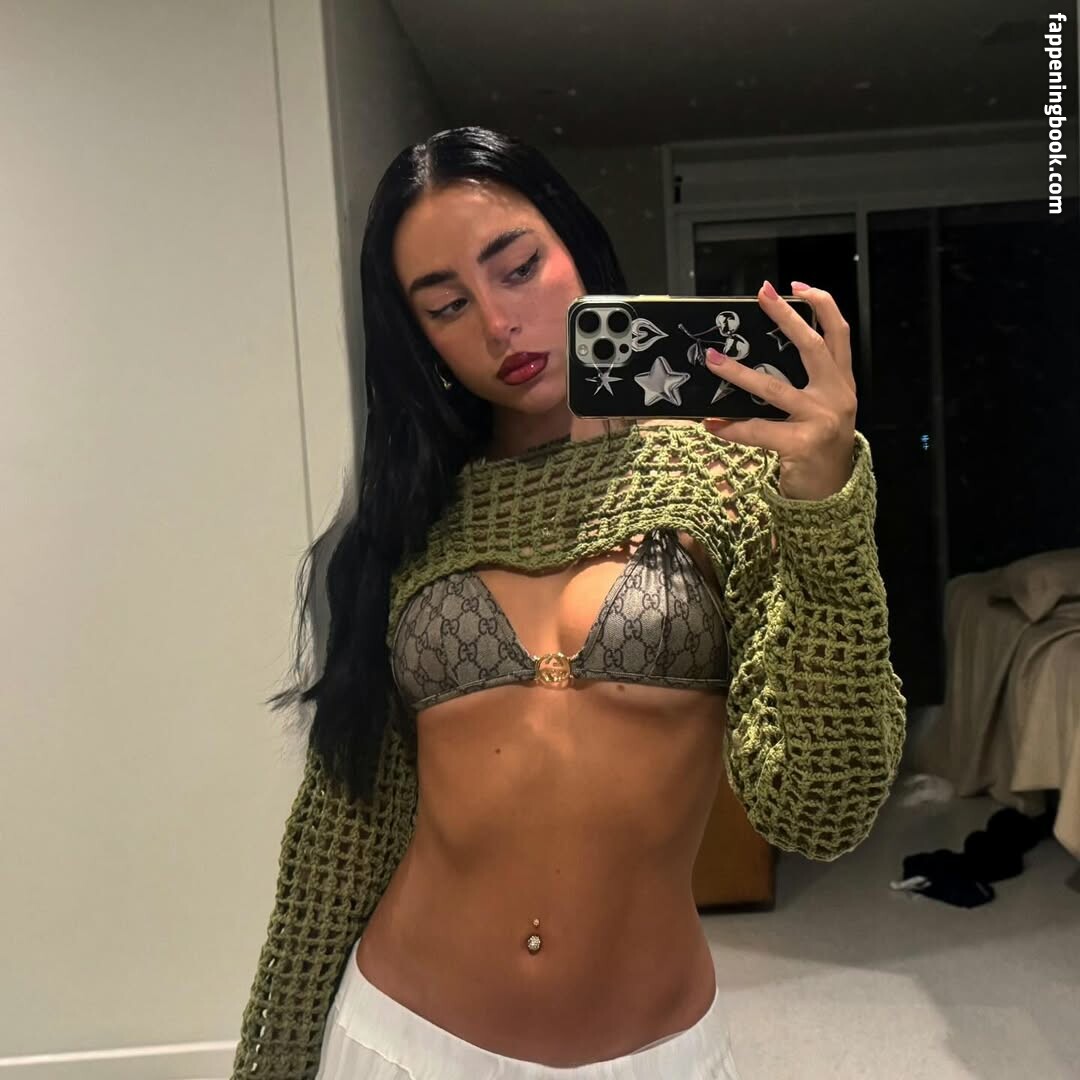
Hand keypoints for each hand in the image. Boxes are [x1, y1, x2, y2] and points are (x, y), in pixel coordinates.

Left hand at [703, 280, 856, 500]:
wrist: (831, 494)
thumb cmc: (818, 446)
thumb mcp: (821, 409)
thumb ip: (804, 384)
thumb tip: (756, 358)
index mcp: (842, 382)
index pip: (838, 333)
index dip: (821, 304)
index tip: (795, 286)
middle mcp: (837, 396)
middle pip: (813, 346)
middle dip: (786, 317)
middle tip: (762, 294)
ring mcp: (821, 420)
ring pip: (774, 388)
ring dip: (738, 373)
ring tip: (713, 361)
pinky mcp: (802, 444)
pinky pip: (759, 430)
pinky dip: (733, 427)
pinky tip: (712, 423)